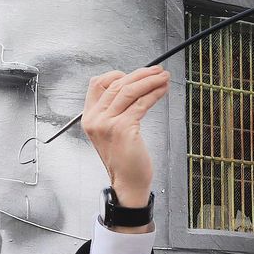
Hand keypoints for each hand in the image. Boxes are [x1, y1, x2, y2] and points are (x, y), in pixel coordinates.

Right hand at [83, 66, 169, 211]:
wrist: (127, 183)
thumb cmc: (124, 159)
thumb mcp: (111, 131)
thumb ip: (114, 110)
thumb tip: (133, 85)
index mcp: (89, 117)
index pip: (97, 83)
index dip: (118, 75)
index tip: (137, 74)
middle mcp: (95, 118)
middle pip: (116, 84)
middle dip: (140, 74)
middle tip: (158, 70)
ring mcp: (107, 123)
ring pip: (129, 90)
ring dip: (150, 80)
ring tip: (163, 77)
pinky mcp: (122, 128)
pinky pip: (141, 103)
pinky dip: (154, 93)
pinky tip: (162, 90)